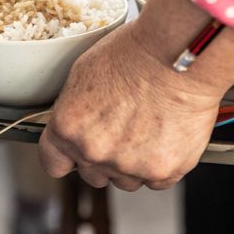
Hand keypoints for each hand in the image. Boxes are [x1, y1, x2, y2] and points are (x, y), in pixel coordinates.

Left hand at [39, 21, 220, 191]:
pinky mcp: (162, 171)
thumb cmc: (136, 53)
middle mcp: (94, 152)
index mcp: (68, 127)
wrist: (179, 55)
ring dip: (133, 163)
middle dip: (104, 158)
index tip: (76, 154)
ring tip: (148, 127)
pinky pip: (158, 180)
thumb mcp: (85, 72)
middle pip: (92, 175)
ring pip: (127, 180)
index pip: (54, 163)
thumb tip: (79, 124)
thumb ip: (75, 111)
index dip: (67, 157)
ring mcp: (128, 165)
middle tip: (123, 130)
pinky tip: (167, 133)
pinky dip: (163, 163)